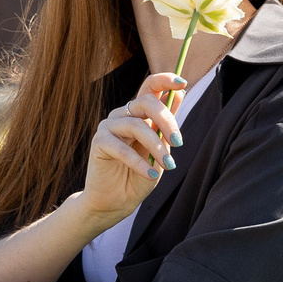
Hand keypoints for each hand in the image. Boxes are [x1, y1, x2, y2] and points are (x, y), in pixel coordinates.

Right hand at [78, 71, 184, 222]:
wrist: (116, 201)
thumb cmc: (140, 175)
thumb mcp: (160, 150)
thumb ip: (166, 126)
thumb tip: (180, 93)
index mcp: (139, 113)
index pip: (150, 86)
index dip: (166, 79)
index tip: (183, 83)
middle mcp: (123, 114)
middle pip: (146, 102)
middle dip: (167, 120)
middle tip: (179, 143)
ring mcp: (109, 126)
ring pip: (136, 125)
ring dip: (156, 146)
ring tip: (168, 166)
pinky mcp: (99, 142)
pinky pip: (121, 147)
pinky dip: (139, 162)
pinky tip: (150, 175)